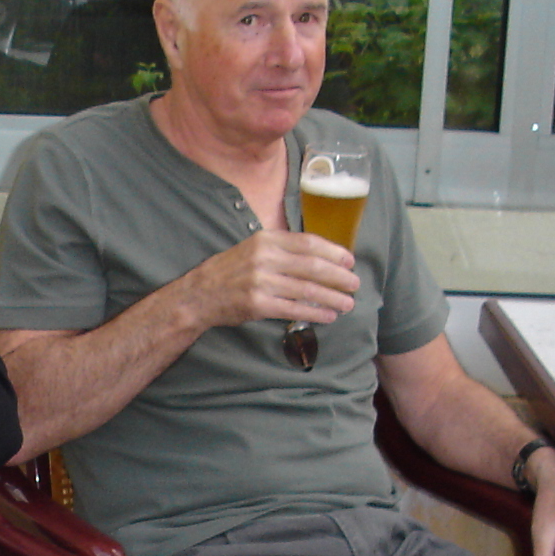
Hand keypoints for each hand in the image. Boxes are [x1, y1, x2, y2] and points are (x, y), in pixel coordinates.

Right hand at [183, 230, 357, 330]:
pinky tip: (328, 316)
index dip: (333, 252)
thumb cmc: (230, 270)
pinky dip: (315, 313)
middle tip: (355, 284)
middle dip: (338, 277)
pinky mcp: (258, 305)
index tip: (350, 261)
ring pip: (306, 290)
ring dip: (332, 298)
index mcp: (266, 239)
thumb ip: (282, 249)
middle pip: (312, 266)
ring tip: (347, 304)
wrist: (200, 294)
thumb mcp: (254, 248)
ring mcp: (261, 282)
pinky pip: (294, 309)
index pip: (308, 243)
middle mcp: (265, 258)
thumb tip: (319, 257)